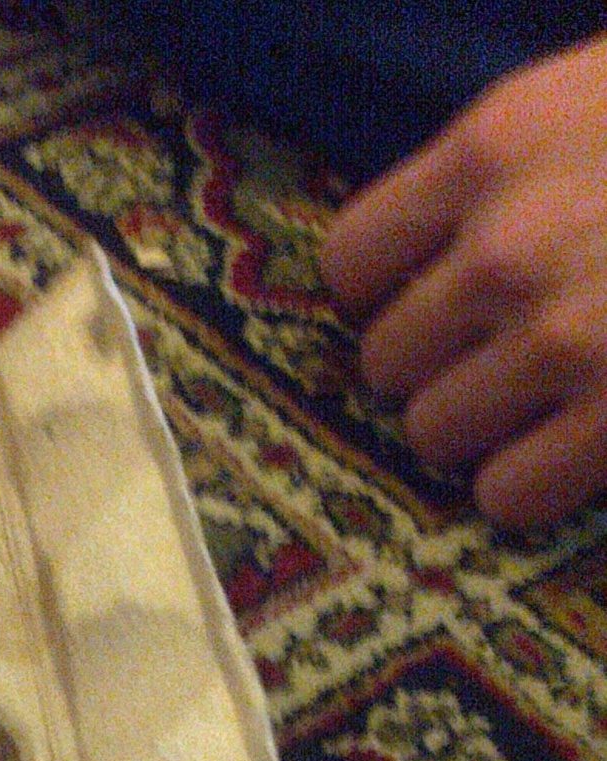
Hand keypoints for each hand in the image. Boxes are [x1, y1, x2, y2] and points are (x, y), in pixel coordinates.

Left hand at [320, 32, 606, 532]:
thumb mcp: (601, 91)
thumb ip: (514, 160)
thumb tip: (440, 243)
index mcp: (494, 149)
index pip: (353, 261)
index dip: (385, 295)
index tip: (426, 301)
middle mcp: (505, 249)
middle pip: (386, 361)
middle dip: (436, 366)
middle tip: (498, 359)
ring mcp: (561, 342)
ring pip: (434, 434)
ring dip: (479, 431)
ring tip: (539, 404)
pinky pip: (508, 494)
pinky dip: (530, 485)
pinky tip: (572, 448)